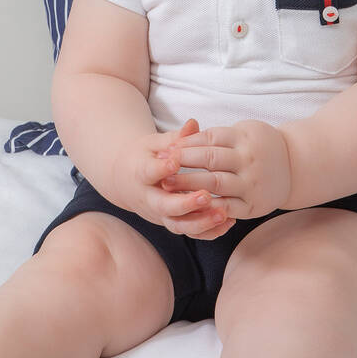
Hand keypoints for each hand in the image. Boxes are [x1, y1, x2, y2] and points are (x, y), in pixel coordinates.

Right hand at [111, 119, 235, 238]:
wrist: (127, 181)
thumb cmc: (146, 157)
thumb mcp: (155, 143)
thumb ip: (176, 138)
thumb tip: (193, 124)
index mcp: (141, 174)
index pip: (149, 172)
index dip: (161, 168)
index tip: (175, 162)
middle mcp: (149, 198)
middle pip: (165, 207)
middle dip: (185, 204)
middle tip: (206, 196)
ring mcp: (161, 214)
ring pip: (178, 225)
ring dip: (201, 223)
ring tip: (224, 214)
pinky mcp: (173, 222)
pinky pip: (191, 233)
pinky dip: (210, 231)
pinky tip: (229, 221)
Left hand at [160, 120, 291, 219]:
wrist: (296, 165)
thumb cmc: (261, 145)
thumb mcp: (244, 131)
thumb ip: (218, 135)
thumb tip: (184, 136)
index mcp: (244, 138)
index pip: (209, 139)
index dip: (185, 143)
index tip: (165, 148)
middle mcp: (248, 159)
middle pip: (210, 159)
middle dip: (182, 162)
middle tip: (160, 165)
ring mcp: (251, 182)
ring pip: (215, 183)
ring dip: (189, 184)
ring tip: (167, 185)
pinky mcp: (253, 204)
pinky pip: (227, 207)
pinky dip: (207, 207)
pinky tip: (188, 205)